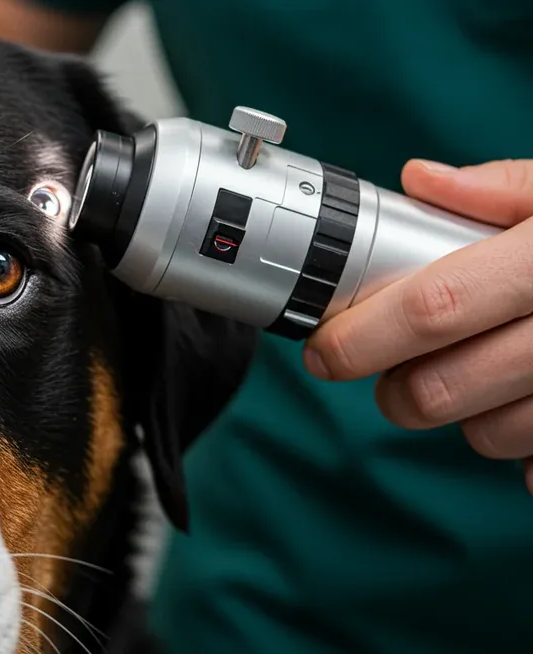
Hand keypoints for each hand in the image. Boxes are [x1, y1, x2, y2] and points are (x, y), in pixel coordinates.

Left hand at [302, 159, 532, 491]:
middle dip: (393, 391)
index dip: (364, 336)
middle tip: (384, 377)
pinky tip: (532, 404)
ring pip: (488, 436)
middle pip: (443, 389)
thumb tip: (423, 180)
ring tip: (470, 380)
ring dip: (458, 417)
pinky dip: (525, 447)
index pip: (435, 308)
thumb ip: (508, 186)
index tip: (323, 347)